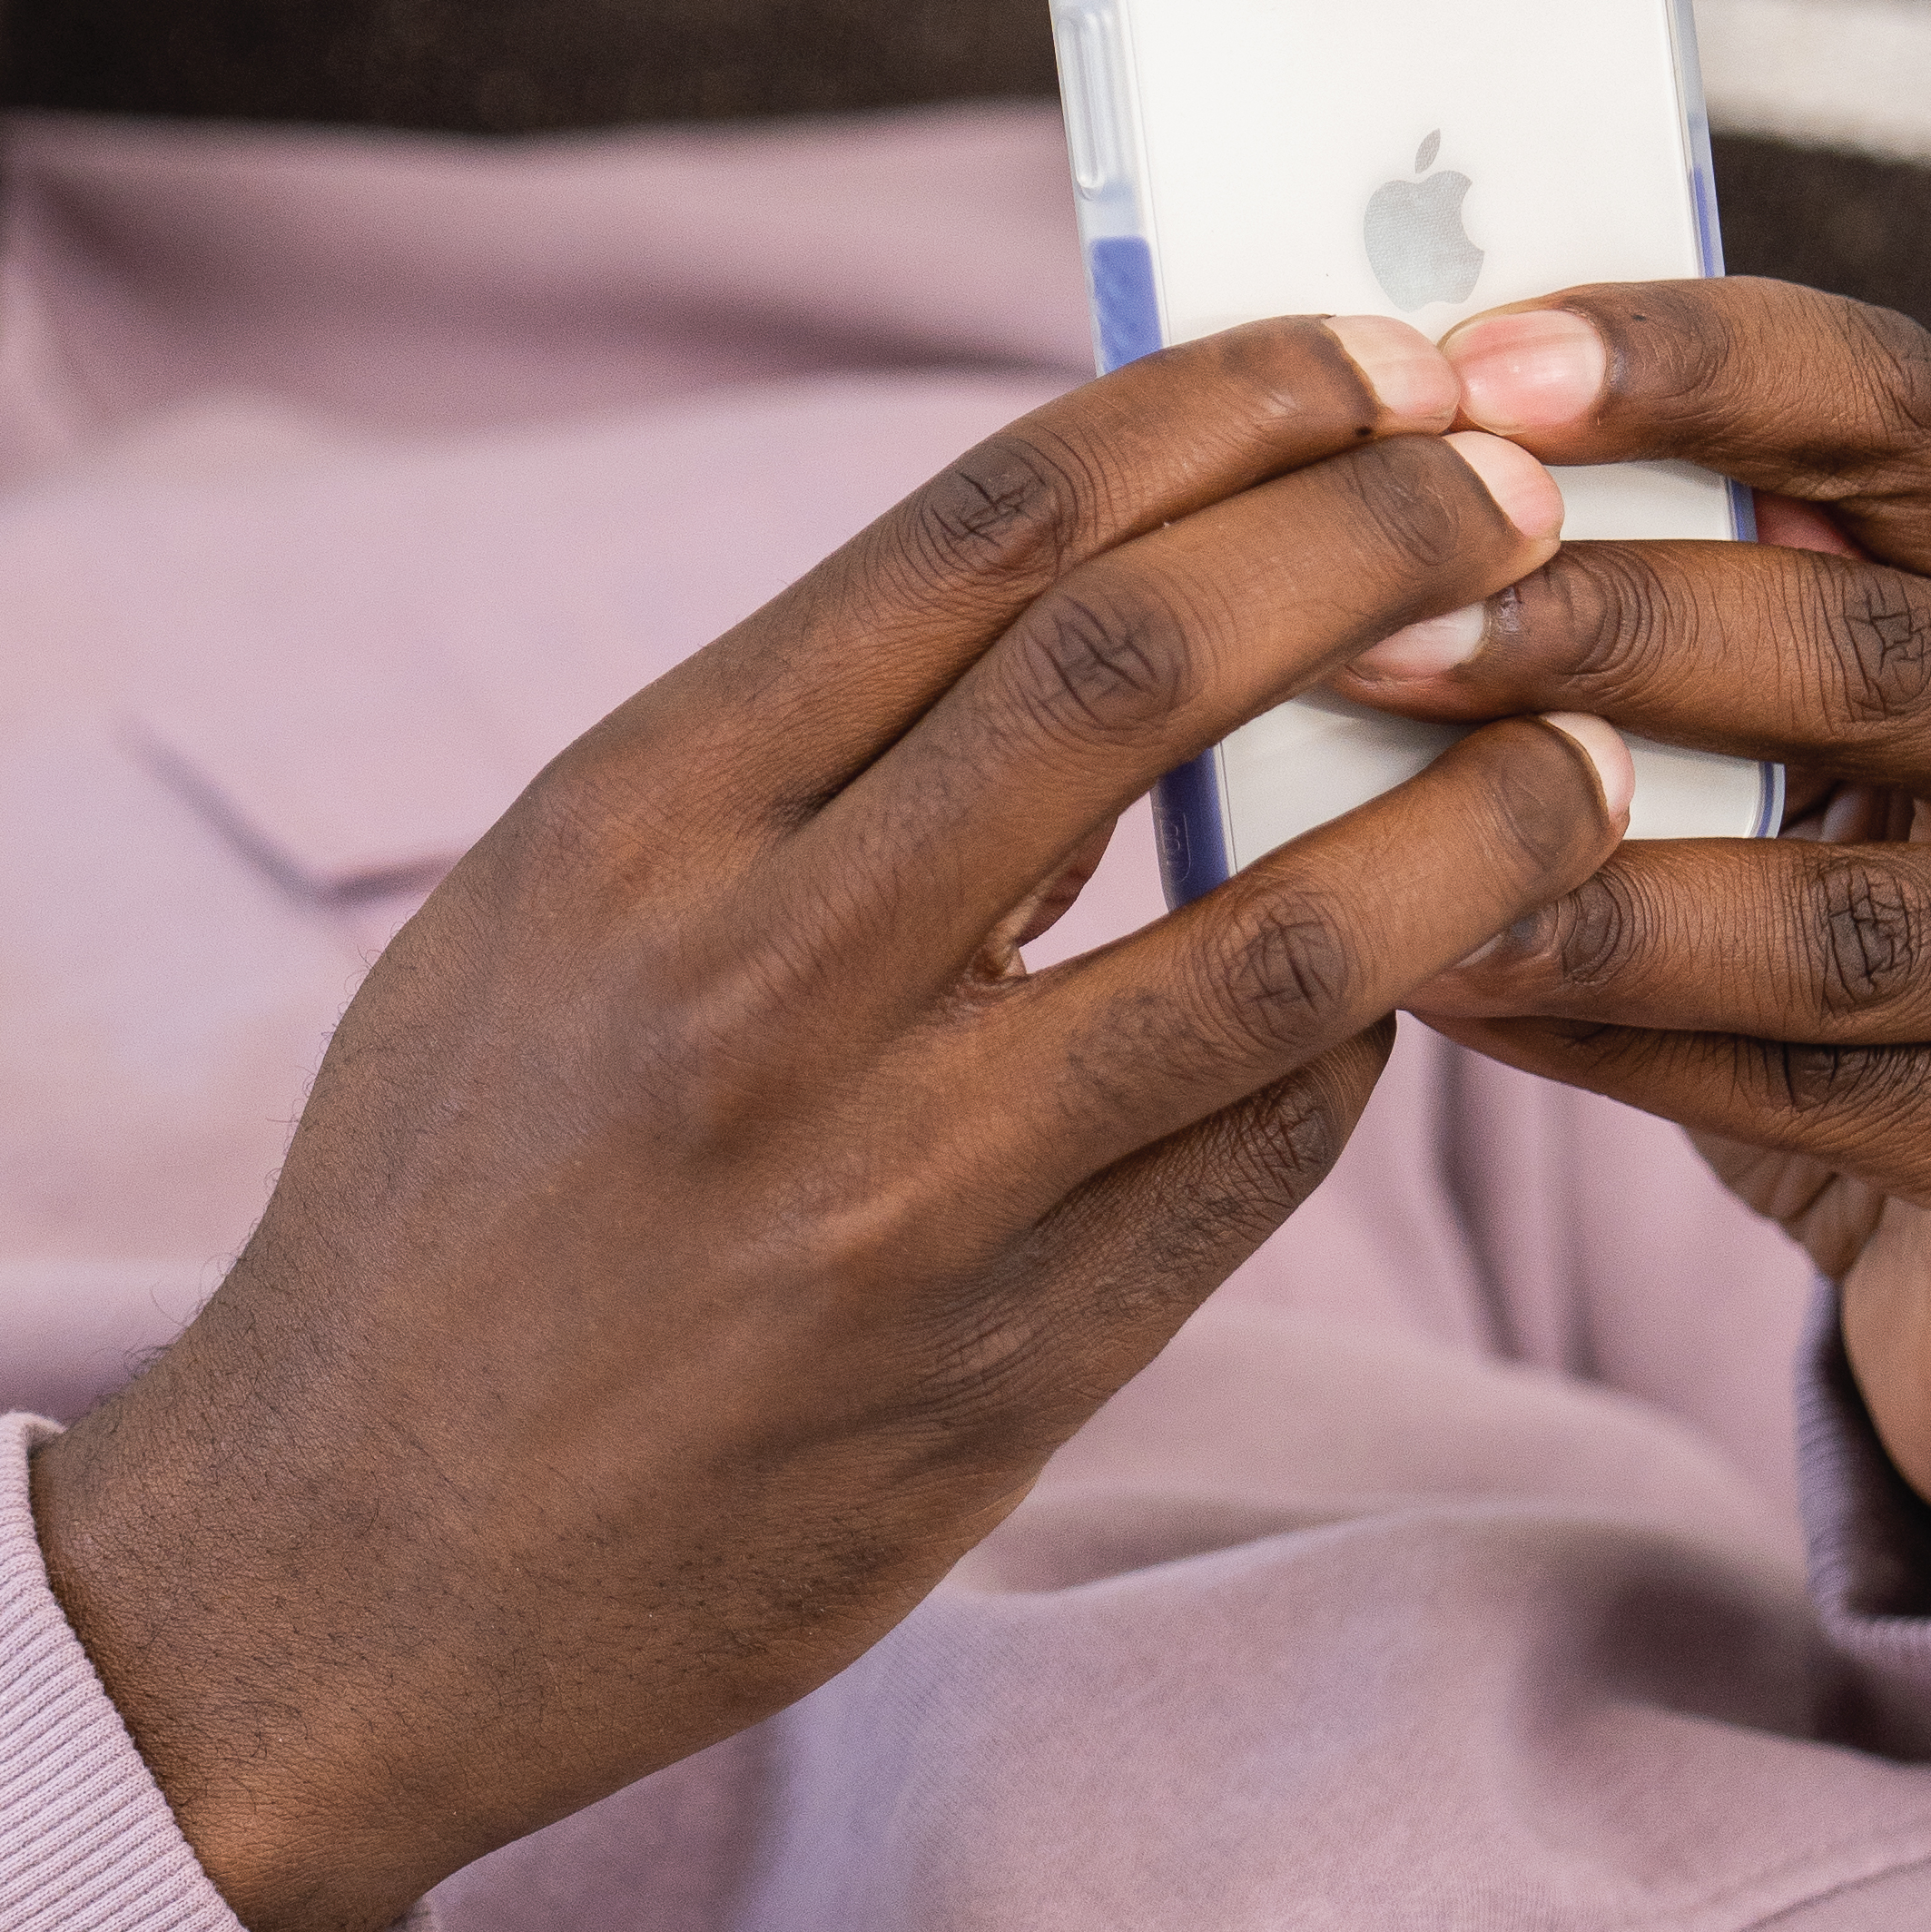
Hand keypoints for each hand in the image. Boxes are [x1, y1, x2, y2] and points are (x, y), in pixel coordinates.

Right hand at [37, 317, 1627, 1931]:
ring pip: (1281, 940)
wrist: (347, 1572)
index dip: (1209, 409)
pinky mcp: (1007, 1369)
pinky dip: (1369, 1036)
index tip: (1358, 359)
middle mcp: (764, 977)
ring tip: (1583, 747)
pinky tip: (1416, 981)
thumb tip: (1076, 588)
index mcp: (639, 815)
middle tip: (1513, 491)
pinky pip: (1265, 1157)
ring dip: (1478, 816)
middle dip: (1377, 537)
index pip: (980, 528)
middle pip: (1139, 665)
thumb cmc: (448, 1192)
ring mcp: (899, 1187)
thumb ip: (787, 757)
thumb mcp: (549, 907)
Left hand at [1334, 279, 1930, 1604]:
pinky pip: (1811, 1093)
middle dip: (1587, 627)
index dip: (1680, 365)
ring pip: (1827, 913)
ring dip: (1569, 880)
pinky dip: (1601, 1046)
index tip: (1468, 364)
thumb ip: (1716, 560)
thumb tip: (1411, 449)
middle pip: (1858, 645)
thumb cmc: (1897, 878)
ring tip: (1365, 853)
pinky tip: (1442, 997)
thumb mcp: (1847, 690)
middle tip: (1368, 630)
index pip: (1896, 401)